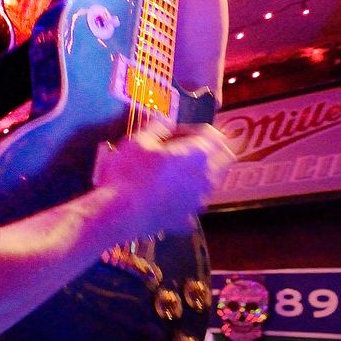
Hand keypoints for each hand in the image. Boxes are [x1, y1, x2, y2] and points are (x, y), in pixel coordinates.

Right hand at [94, 124, 234, 235]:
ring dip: (199, 173)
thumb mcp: (137, 141)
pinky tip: (168, 198)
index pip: (211, 133)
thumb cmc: (127, 173)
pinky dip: (185, 199)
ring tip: (174, 172)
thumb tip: (166, 122)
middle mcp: (205, 177)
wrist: (116, 214)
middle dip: (209, 149)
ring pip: (211, 182)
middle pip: (224, 157)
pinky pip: (193, 205)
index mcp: (197, 153)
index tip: (173, 132)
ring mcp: (198, 201)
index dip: (192, 129)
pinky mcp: (186, 219)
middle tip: (184, 149)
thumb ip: (157, 127)